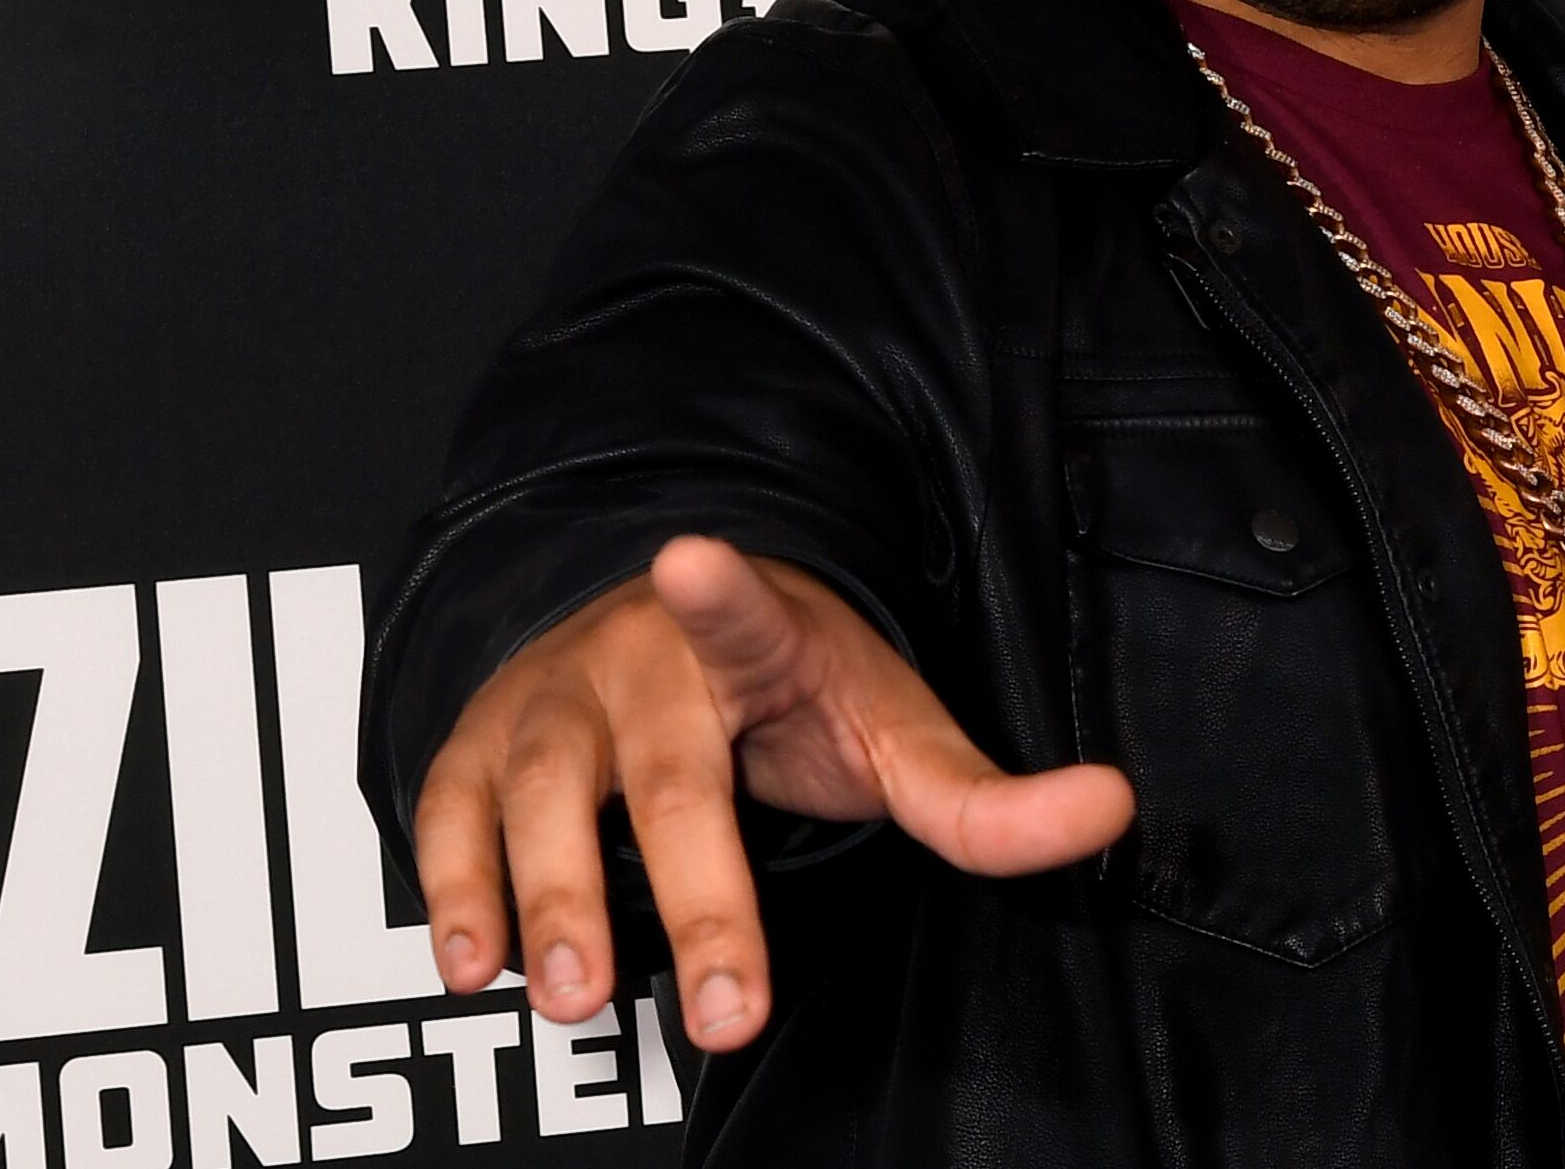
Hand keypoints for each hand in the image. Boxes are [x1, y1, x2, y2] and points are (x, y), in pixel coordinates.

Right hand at [411, 534, 1134, 1050]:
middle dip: (693, 895)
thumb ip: (983, 795)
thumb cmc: (793, 693)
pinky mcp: (481, 743)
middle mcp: (640, 658)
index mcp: (753, 636)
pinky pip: (451, 811)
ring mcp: (553, 699)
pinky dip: (455, 885)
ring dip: (549, 897)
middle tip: (721, 1008)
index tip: (689, 556)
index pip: (745, 613)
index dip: (719, 591)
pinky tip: (475, 962)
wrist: (664, 627)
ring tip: (569, 994)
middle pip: (665, 779)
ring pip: (539, 796)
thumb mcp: (890, 729)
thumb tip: (1113, 810)